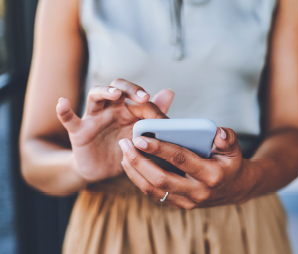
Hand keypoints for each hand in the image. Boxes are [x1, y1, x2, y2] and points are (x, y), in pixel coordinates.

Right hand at [56, 79, 173, 182]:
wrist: (103, 170)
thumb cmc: (124, 149)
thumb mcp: (140, 134)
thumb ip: (153, 114)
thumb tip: (169, 91)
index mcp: (127, 109)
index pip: (136, 96)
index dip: (148, 102)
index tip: (160, 115)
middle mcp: (110, 109)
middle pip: (116, 88)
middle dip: (129, 89)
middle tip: (143, 97)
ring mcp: (94, 118)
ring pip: (95, 97)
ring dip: (104, 92)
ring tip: (114, 94)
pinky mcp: (79, 132)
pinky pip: (69, 119)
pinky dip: (64, 111)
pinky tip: (62, 102)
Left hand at [120, 127, 261, 208]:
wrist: (234, 189)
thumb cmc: (230, 163)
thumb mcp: (233, 148)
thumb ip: (227, 138)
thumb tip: (218, 132)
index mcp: (211, 174)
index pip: (181, 160)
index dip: (159, 149)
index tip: (140, 138)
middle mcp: (197, 191)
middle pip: (161, 179)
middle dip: (139, 161)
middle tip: (124, 143)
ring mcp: (187, 202)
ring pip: (154, 190)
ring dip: (135, 171)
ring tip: (123, 153)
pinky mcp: (179, 205)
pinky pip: (155, 195)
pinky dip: (140, 180)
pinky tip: (131, 165)